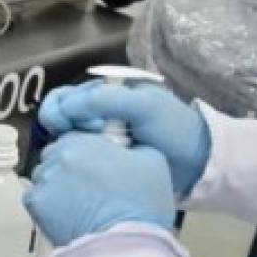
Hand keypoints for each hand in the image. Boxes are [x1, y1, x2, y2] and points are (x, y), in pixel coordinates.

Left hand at [24, 133, 176, 246]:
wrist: (123, 246)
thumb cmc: (140, 207)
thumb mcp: (153, 161)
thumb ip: (132, 146)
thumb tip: (123, 147)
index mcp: (85, 142)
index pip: (74, 137)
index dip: (85, 152)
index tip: (93, 165)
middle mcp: (59, 157)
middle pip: (55, 155)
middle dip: (68, 167)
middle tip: (86, 186)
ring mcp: (44, 181)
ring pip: (44, 176)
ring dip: (56, 184)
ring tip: (78, 203)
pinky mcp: (35, 205)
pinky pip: (35, 197)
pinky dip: (47, 204)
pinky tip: (66, 213)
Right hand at [38, 82, 211, 197]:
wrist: (197, 164)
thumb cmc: (172, 129)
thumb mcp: (143, 106)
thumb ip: (104, 101)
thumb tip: (64, 108)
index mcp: (107, 91)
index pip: (64, 96)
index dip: (63, 110)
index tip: (81, 125)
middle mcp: (97, 111)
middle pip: (60, 117)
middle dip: (66, 128)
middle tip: (89, 139)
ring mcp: (98, 136)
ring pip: (66, 138)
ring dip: (72, 146)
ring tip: (94, 153)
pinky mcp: (101, 158)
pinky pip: (77, 156)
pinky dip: (77, 159)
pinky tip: (90, 165)